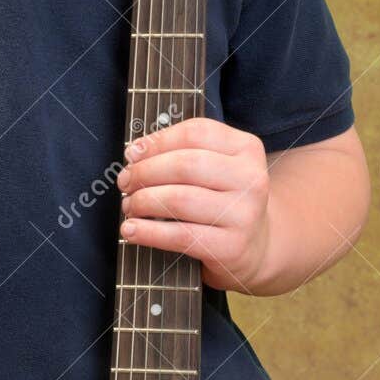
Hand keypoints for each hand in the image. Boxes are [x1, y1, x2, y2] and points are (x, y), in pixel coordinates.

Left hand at [114, 115, 271, 292]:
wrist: (254, 246)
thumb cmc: (223, 199)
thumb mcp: (215, 167)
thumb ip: (182, 151)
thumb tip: (136, 152)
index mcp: (247, 148)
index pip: (196, 133)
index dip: (158, 141)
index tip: (132, 153)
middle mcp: (251, 178)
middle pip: (185, 165)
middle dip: (145, 172)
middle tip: (125, 181)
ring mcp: (244, 214)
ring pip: (179, 200)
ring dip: (143, 201)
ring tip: (129, 205)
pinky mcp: (231, 246)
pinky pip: (180, 235)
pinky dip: (148, 232)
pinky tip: (131, 230)